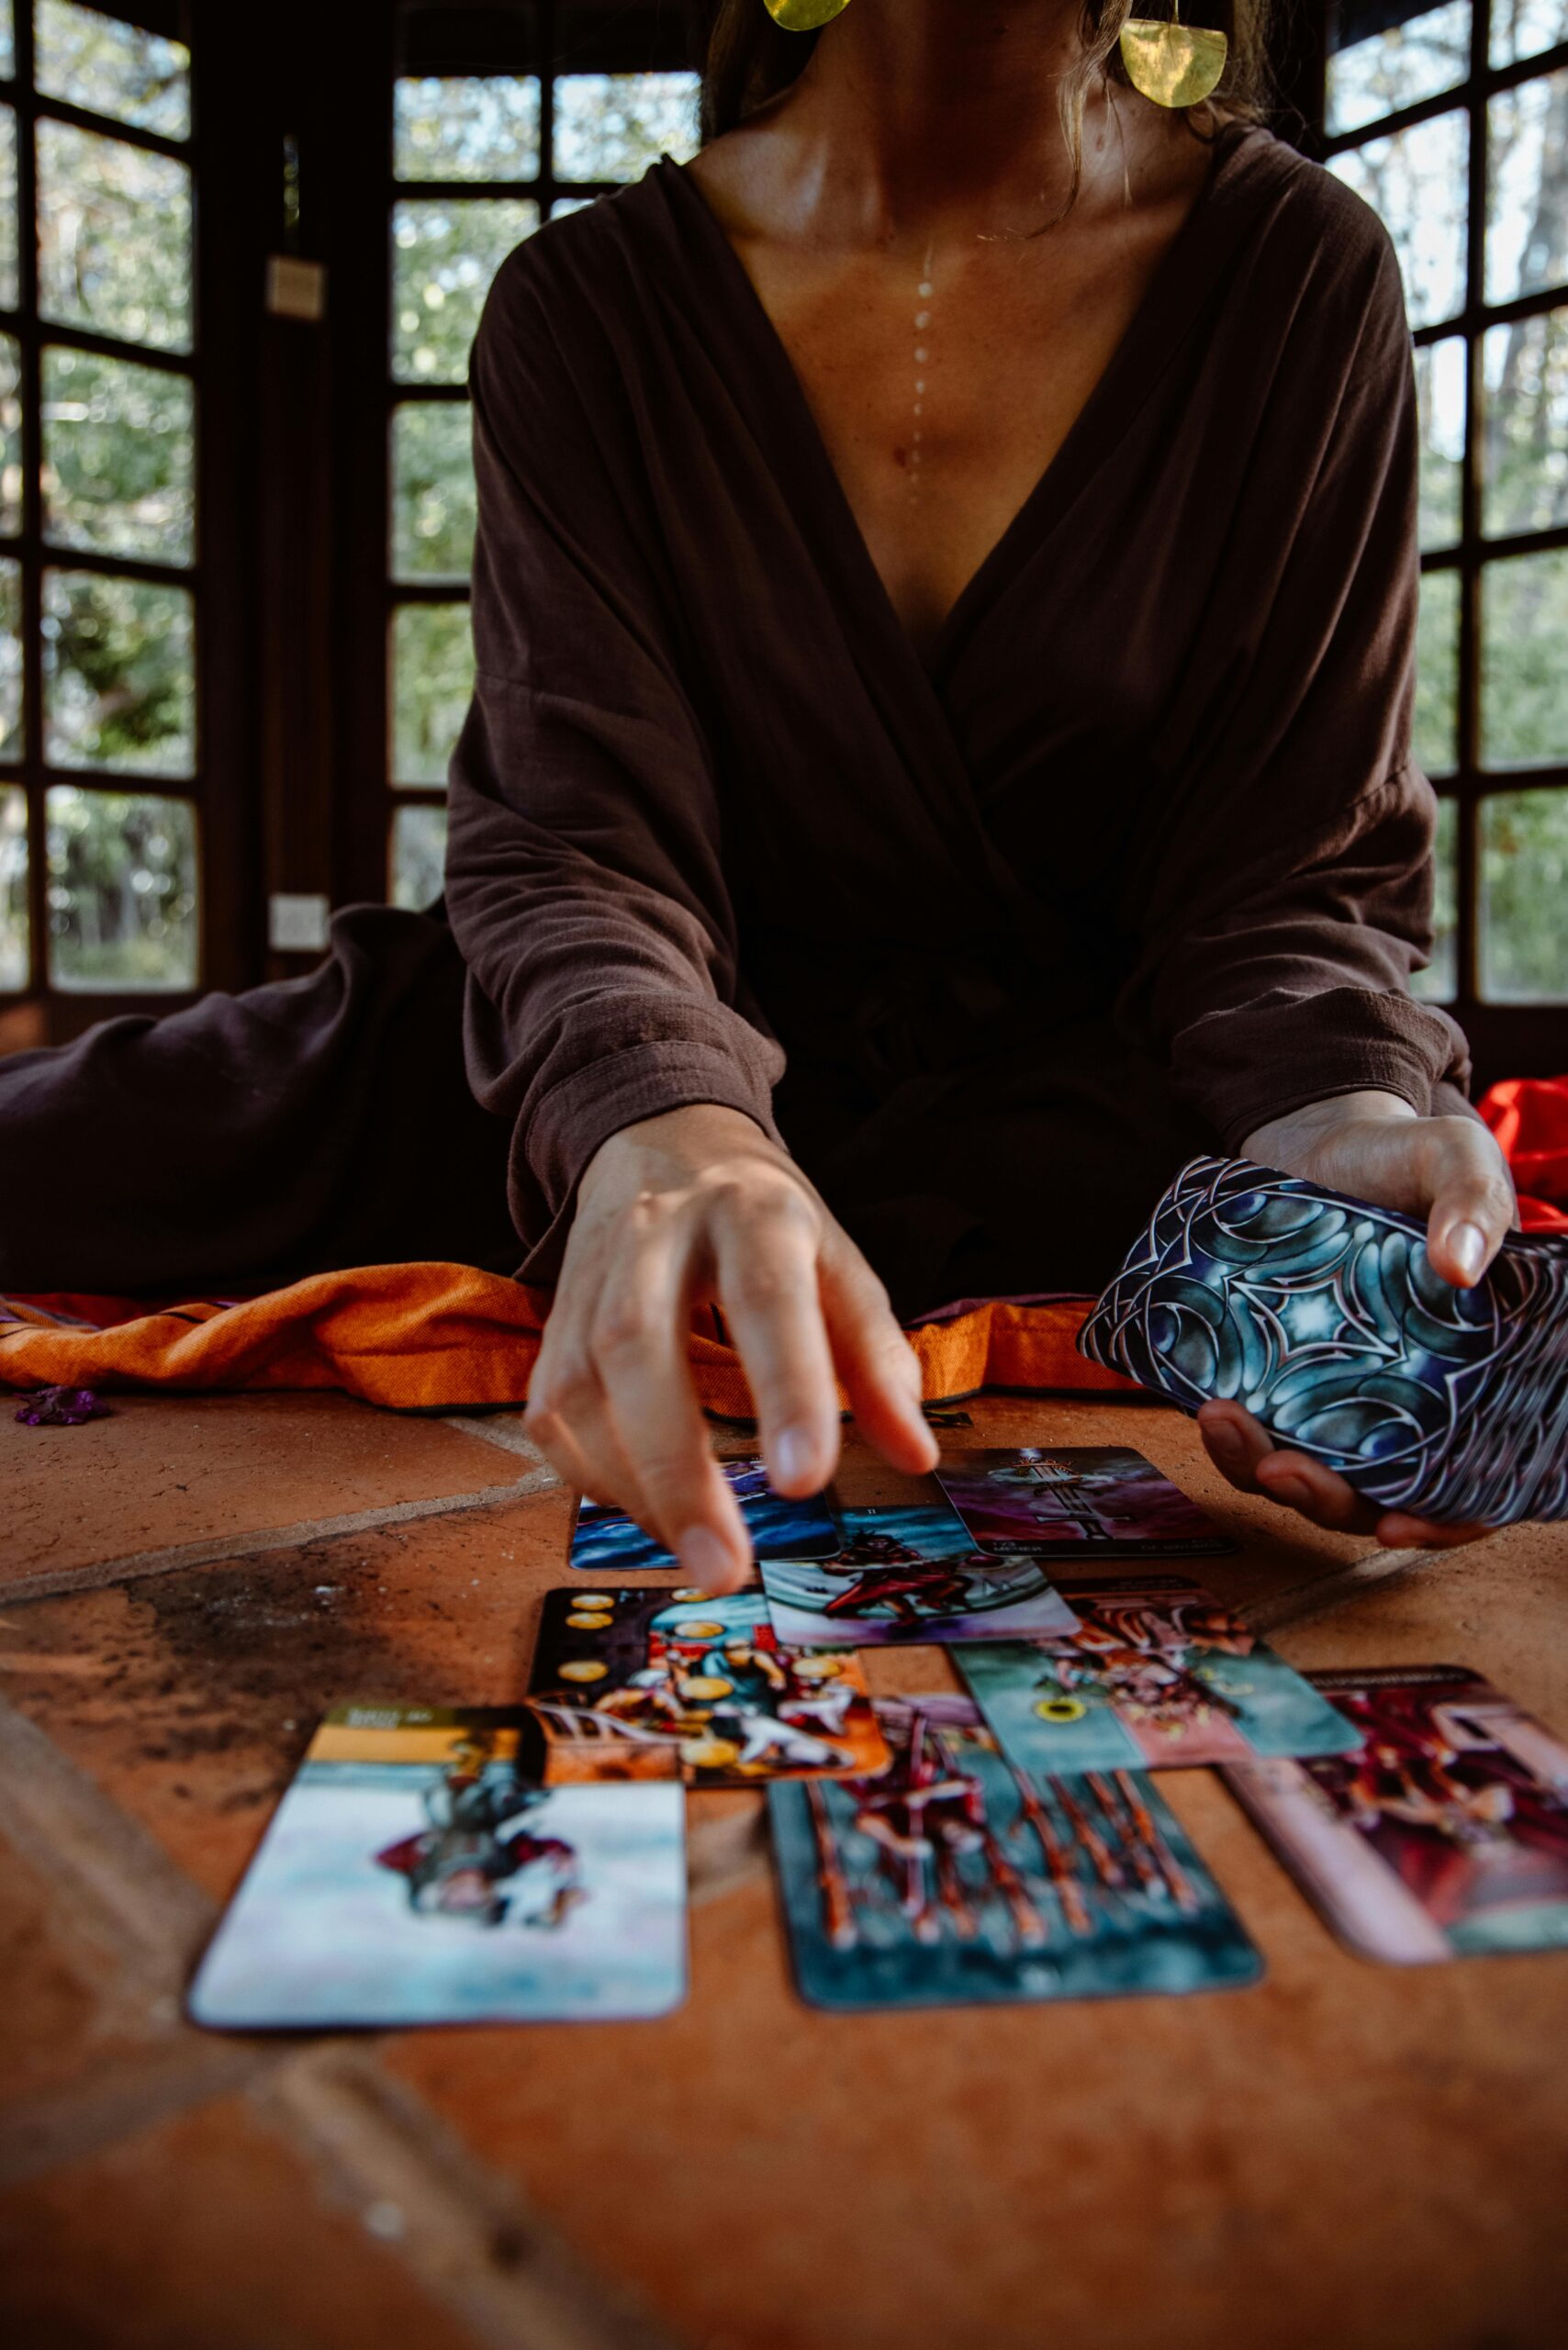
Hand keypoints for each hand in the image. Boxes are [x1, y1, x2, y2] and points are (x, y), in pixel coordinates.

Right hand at [523, 1104, 937, 1594]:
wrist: (661, 1138)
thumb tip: (917, 1455)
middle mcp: (656, 1234)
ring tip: (699, 1556)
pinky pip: (550, 1411)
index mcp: (752, 1210)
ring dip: (635, 1488)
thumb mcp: (836, 1259)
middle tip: (725, 1568)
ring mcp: (590, 1274)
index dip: (784, 1388)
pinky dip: (595, 1476)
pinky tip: (650, 1511)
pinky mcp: (553, 1318)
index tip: (805, 1483)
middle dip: (676, 1468)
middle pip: (639, 1344)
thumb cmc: (763, 1217)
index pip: (764, 1296)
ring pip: (581, 1386)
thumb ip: (875, 1355)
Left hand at [1197, 1090, 1517, 1547]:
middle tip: (1286, 1472)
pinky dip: (1223, 1427)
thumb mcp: (1456, 1159)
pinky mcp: (1264, 1369)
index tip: (1398, 1526)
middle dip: (1323, 1500)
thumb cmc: (1406, 1161)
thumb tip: (1459, 1267)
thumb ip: (1474, 1201)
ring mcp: (1324, 1393)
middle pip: (1366, 1494)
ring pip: (1293, 1467)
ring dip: (1256, 1466)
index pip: (1464, 1484)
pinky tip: (1201, 1397)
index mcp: (1463, 1382)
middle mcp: (1394, 1404)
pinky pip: (1244, 1420)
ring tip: (1222, 1418)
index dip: (1440, 1523)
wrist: (1326, 1138)